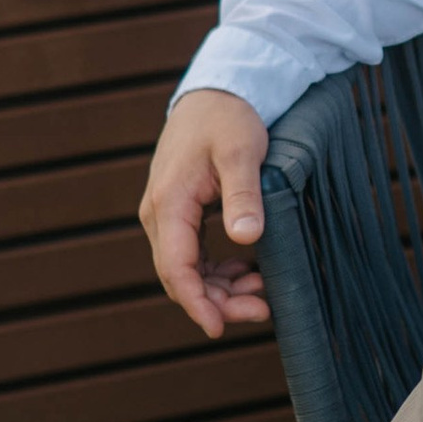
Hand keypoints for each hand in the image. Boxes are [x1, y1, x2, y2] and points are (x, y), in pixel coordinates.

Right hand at [140, 89, 271, 338]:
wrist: (215, 93)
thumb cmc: (229, 118)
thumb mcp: (242, 151)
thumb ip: (243, 195)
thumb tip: (245, 239)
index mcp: (169, 203)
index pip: (176, 269)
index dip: (197, 303)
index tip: (220, 328)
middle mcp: (160, 214)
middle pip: (180, 276)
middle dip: (218, 302)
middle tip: (262, 310)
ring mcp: (168, 215)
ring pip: (188, 270)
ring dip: (221, 289)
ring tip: (263, 293)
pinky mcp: (181, 214)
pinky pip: (194, 255)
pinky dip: (219, 271)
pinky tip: (250, 273)